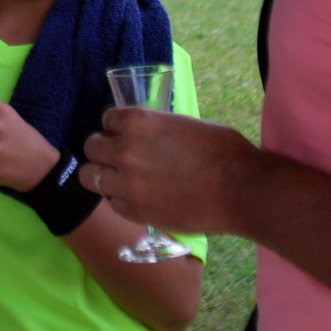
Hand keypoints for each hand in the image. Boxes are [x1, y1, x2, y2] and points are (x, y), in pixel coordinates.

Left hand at [81, 107, 257, 234]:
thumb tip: (149, 136)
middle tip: (117, 154)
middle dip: (102, 148)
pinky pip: (112, 203)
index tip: (123, 132)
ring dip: (104, 174)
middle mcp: (125, 151)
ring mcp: (127, 184)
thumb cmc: (222, 150)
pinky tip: (137, 196)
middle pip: (91, 147)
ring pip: (91, 177)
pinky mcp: (135, 212)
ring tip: (122, 177)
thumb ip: (158, 129)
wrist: (238, 189)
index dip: (117, 125)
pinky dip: (120, 198)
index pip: (108, 118)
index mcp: (139, 122)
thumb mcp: (186, 124)